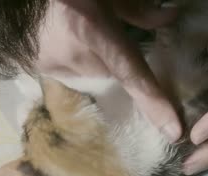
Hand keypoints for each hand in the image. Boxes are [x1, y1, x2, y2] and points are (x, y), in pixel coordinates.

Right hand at [36, 0, 181, 141]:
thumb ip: (136, 8)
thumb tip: (171, 17)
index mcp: (92, 29)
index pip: (131, 74)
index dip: (154, 102)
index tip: (173, 131)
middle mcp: (71, 55)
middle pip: (110, 72)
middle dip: (111, 57)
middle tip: (96, 29)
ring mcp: (48, 65)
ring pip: (88, 73)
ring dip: (88, 57)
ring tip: (75, 29)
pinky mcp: (35, 68)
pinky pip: (66, 72)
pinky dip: (70, 57)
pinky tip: (59, 36)